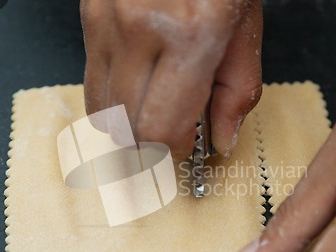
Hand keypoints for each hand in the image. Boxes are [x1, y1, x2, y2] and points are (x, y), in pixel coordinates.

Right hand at [80, 0, 262, 159]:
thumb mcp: (245, 27)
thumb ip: (237, 92)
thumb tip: (221, 140)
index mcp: (192, 37)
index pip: (160, 129)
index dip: (171, 150)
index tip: (183, 148)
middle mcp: (140, 30)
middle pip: (123, 127)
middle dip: (145, 146)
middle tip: (164, 141)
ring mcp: (107, 21)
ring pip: (99, 109)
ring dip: (124, 126)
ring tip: (147, 118)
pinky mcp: (89, 16)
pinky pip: (91, 80)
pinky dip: (111, 98)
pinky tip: (133, 90)